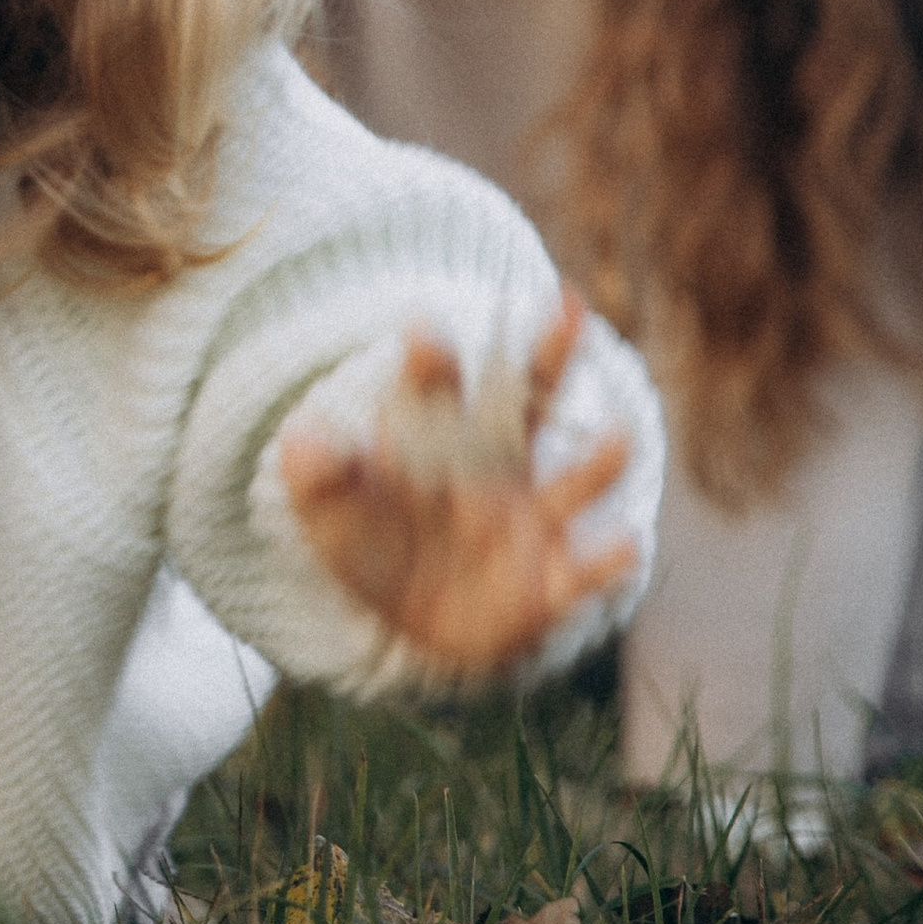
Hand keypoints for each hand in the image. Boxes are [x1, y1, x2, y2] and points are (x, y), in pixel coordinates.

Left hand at [278, 297, 635, 676]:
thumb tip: (300, 436)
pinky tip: (622, 546)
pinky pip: (582, 572)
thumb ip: (318, 476)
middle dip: (551, 353)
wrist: (415, 619)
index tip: (422, 333)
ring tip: (617, 437)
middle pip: (531, 400)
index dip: (429, 359)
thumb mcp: (331, 515)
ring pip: (572, 483)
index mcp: (442, 436)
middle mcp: (499, 465)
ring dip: (598, 462)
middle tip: (569, 304)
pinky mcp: (550, 583)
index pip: (437, 386)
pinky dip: (605, 561)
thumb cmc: (374, 546)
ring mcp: (532, 520)